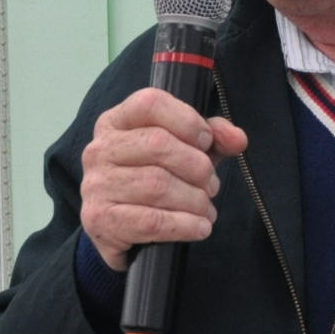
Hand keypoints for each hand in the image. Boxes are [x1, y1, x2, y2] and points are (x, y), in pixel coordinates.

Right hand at [79, 88, 248, 271]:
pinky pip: (152, 221)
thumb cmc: (152, 180)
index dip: (187, 120)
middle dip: (198, 167)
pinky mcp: (101, 219)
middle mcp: (100, 149)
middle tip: (211, 185)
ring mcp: (97, 184)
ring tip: (206, 208)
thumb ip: (213, 137)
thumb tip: (237, 138)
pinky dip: (185, 225)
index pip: (150, 103)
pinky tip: (199, 227)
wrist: (118, 229)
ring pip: (157, 185)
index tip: (206, 141)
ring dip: (194, 200)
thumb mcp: (183, 151)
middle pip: (158, 144)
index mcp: (116, 121)